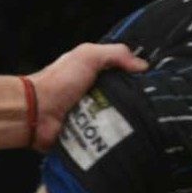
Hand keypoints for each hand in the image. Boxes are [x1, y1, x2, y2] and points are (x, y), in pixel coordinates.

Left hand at [27, 43, 145, 151]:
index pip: (125, 76)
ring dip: (126, 123)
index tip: (156, 85)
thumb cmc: (57, 82)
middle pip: (127, 100)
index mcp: (95, 75)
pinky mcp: (90, 136)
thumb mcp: (87, 56)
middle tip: (148, 107)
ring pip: (121, 121)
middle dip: (136, 104)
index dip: (139, 79)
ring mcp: (93, 117)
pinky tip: (123, 137)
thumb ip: (115, 54)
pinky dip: (114, 138)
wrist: (36, 113)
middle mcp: (96, 96)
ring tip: (137, 124)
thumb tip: (142, 64)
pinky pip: (109, 138)